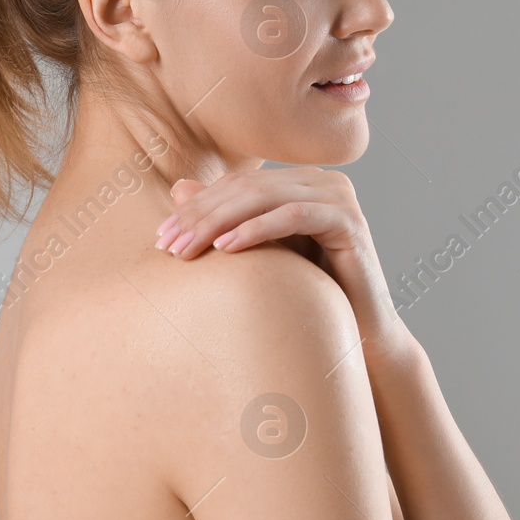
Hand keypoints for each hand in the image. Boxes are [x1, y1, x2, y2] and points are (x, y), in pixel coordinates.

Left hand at [155, 166, 415, 361]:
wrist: (358, 338)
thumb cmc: (306, 298)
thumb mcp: (258, 254)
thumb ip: (224, 220)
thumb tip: (179, 188)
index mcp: (299, 183)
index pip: (236, 185)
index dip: (196, 207)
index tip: (161, 237)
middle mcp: (322, 181)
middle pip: (246, 189)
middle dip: (201, 216)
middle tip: (167, 245)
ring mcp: (339, 198)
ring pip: (264, 197)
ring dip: (219, 222)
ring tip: (188, 250)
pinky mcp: (350, 221)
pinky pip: (294, 216)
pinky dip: (256, 229)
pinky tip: (226, 247)